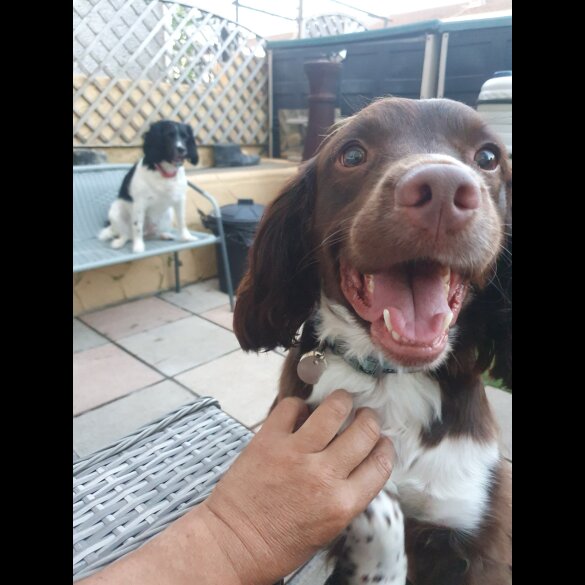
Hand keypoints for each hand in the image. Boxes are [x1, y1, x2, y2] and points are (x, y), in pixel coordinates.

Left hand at [200, 389, 394, 583]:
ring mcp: (295, 454)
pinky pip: (292, 406)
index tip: (381, 441)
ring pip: (334, 409)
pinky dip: (299, 405)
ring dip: (342, 401)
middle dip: (368, 419)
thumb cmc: (279, 543)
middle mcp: (323, 476)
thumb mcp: (328, 529)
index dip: (385, 447)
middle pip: (364, 431)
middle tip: (364, 416)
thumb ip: (348, 495)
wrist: (234, 543)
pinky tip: (300, 413)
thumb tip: (360, 462)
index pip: (380, 464)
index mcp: (342, 503)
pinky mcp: (269, 439)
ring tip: (341, 402)